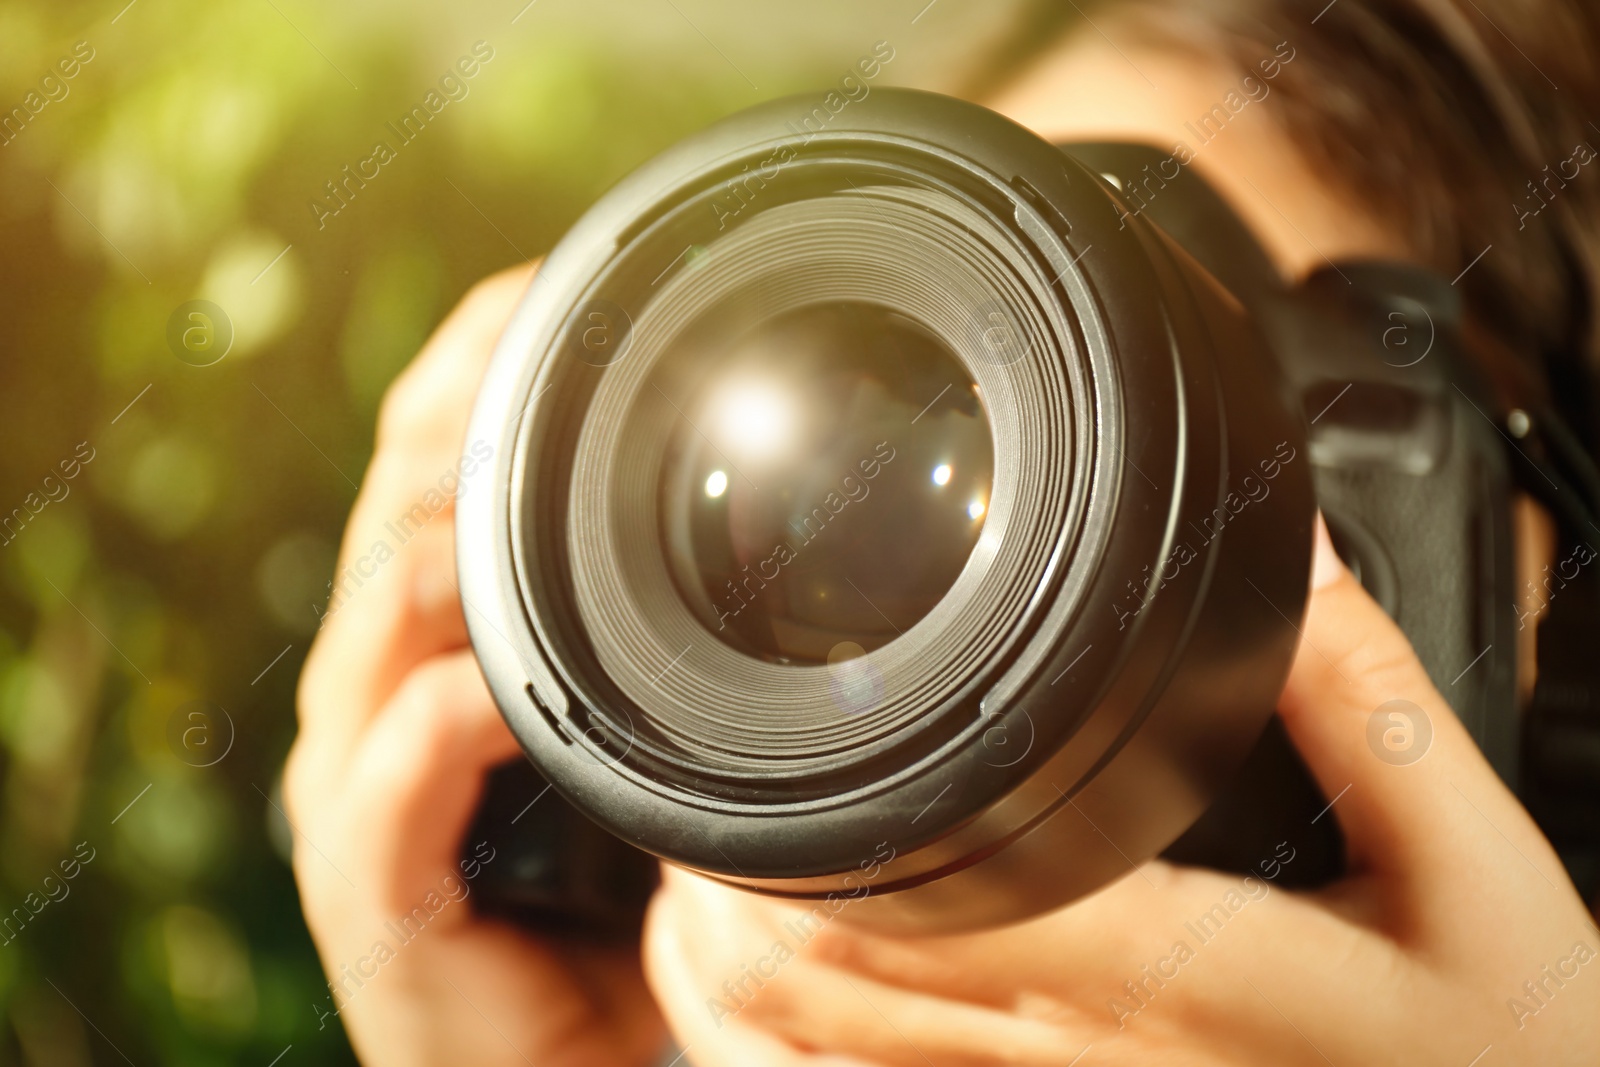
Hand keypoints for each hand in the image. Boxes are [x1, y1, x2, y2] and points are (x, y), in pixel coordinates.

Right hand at [286, 264, 665, 1066]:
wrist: (571, 1064)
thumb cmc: (612, 899)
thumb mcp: (651, 744)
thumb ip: (663, 640)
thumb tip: (782, 528)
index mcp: (440, 643)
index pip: (425, 473)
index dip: (469, 373)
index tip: (548, 291)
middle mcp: (382, 698)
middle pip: (391, 521)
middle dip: (452, 429)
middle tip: (538, 342)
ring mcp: (362, 790)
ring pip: (373, 632)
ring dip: (434, 558)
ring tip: (508, 500)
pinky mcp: (369, 891)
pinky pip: (387, 789)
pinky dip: (438, 730)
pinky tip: (492, 696)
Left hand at [644, 520, 1599, 1065]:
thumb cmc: (1500, 1043)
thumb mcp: (1466, 862)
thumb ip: (1367, 698)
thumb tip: (1293, 559)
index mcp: (1181, 972)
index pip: (946, 896)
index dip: (815, 835)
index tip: (755, 755)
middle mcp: (1087, 1063)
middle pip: (830, 985)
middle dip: (727, 891)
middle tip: (689, 796)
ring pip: (820, 1066)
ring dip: (726, 977)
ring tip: (693, 882)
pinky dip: (778, 1054)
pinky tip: (765, 988)